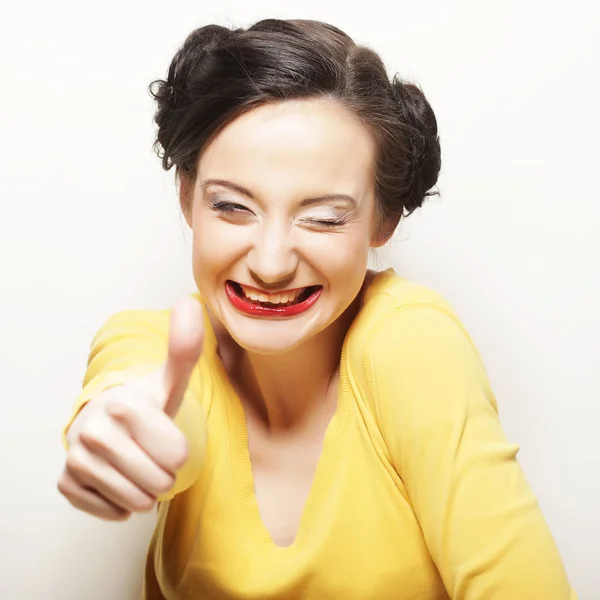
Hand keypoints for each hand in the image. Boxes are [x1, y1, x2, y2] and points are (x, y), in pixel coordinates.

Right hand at [58, 296, 203, 519]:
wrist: (105, 420)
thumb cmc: (145, 404)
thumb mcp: (170, 380)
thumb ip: (184, 348)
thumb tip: (190, 302)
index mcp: (125, 405)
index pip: (177, 456)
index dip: (178, 450)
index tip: (165, 434)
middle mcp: (95, 431)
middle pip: (159, 482)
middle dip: (164, 473)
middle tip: (152, 452)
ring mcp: (77, 459)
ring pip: (137, 501)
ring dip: (145, 489)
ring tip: (137, 464)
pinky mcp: (66, 484)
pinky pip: (112, 511)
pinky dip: (122, 501)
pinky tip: (118, 476)